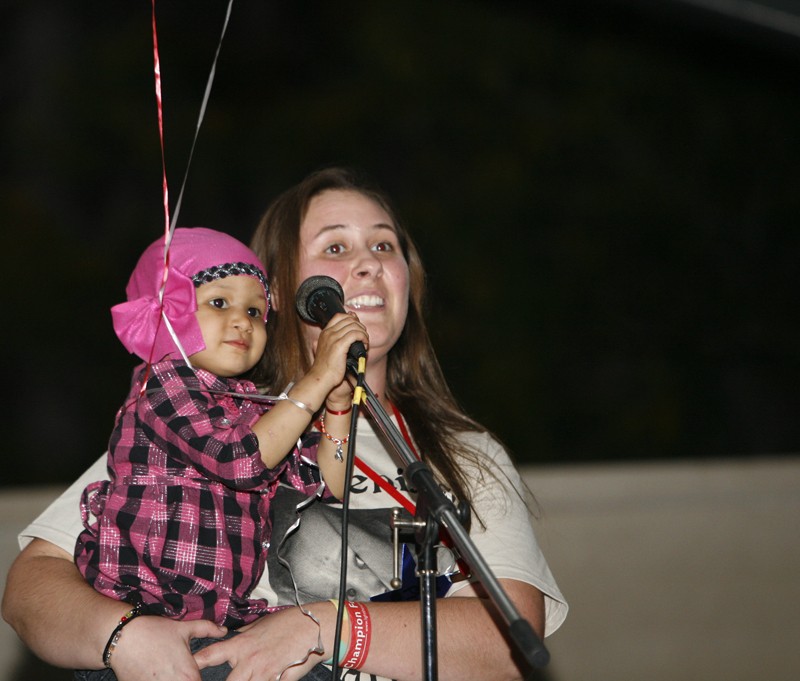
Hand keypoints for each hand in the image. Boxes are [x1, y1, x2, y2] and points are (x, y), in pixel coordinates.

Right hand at [110, 616, 226, 680]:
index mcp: (189, 676)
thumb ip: (208, 629)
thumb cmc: (155, 632)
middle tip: (179, 673)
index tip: (194, 675)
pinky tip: (155, 675)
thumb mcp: (185, 628)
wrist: (122, 638)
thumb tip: (224, 630)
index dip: (199, 680)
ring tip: (168, 673)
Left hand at [194, 605, 330, 680]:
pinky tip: (268, 680)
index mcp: (242, 644)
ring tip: (247, 680)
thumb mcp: (260, 624)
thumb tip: (232, 635)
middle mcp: (250, 661)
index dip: (195, 664)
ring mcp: (264, 673)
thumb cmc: (290, 622)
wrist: (314, 627)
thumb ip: (244, 634)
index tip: (185, 670)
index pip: (210, 655)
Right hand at [308, 312, 367, 396]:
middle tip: (363, 336)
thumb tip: (348, 335)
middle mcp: (328, 333)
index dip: (352, 318)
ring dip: (363, 332)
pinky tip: (365, 345)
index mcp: (325, 333)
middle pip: (349, 319)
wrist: (321, 378)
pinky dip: (363, 337)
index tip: (358, 326)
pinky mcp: (340, 345)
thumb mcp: (328, 350)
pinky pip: (356, 334)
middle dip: (360, 326)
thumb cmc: (326, 368)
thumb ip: (335, 341)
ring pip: (354, 325)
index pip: (340, 316)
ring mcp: (333, 338)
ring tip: (365, 341)